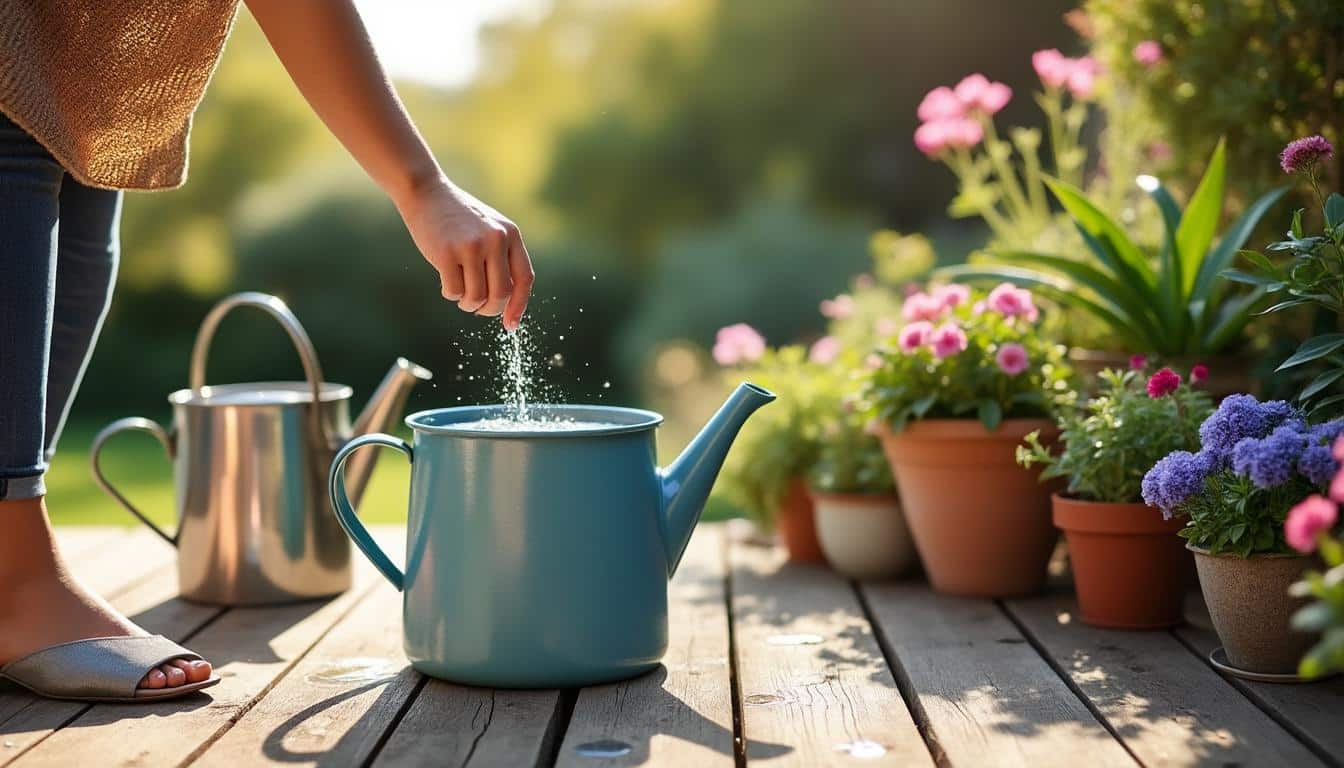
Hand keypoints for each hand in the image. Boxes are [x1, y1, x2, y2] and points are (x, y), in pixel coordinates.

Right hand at [396, 178, 533, 329]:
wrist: (426, 192)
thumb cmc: (458, 218)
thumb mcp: (490, 229)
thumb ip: (502, 258)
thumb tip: (506, 303)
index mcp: (510, 234)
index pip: (525, 279)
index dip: (519, 306)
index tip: (510, 325)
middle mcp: (495, 239)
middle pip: (501, 294)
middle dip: (489, 309)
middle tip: (477, 308)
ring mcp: (471, 245)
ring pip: (477, 297)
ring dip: (468, 304)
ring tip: (460, 293)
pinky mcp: (446, 253)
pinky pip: (455, 292)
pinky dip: (451, 294)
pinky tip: (445, 281)